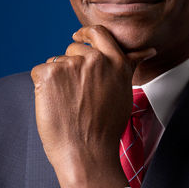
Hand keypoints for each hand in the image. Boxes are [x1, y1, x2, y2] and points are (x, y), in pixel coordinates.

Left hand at [30, 25, 155, 187]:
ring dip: (56, 79)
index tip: (78, 37)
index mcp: (116, 62)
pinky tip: (53, 105)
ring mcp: (71, 65)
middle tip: (73, 95)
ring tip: (66, 105)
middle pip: (73, 49)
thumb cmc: (105, 129)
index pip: (98, 33)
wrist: (87, 154)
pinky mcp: (49, 74)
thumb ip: (128, 67)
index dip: (85, 33)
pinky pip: (39, 72)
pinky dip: (41, 87)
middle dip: (69, 67)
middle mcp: (95, 60)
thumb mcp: (124, 93)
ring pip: (55, 62)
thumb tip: (149, 51)